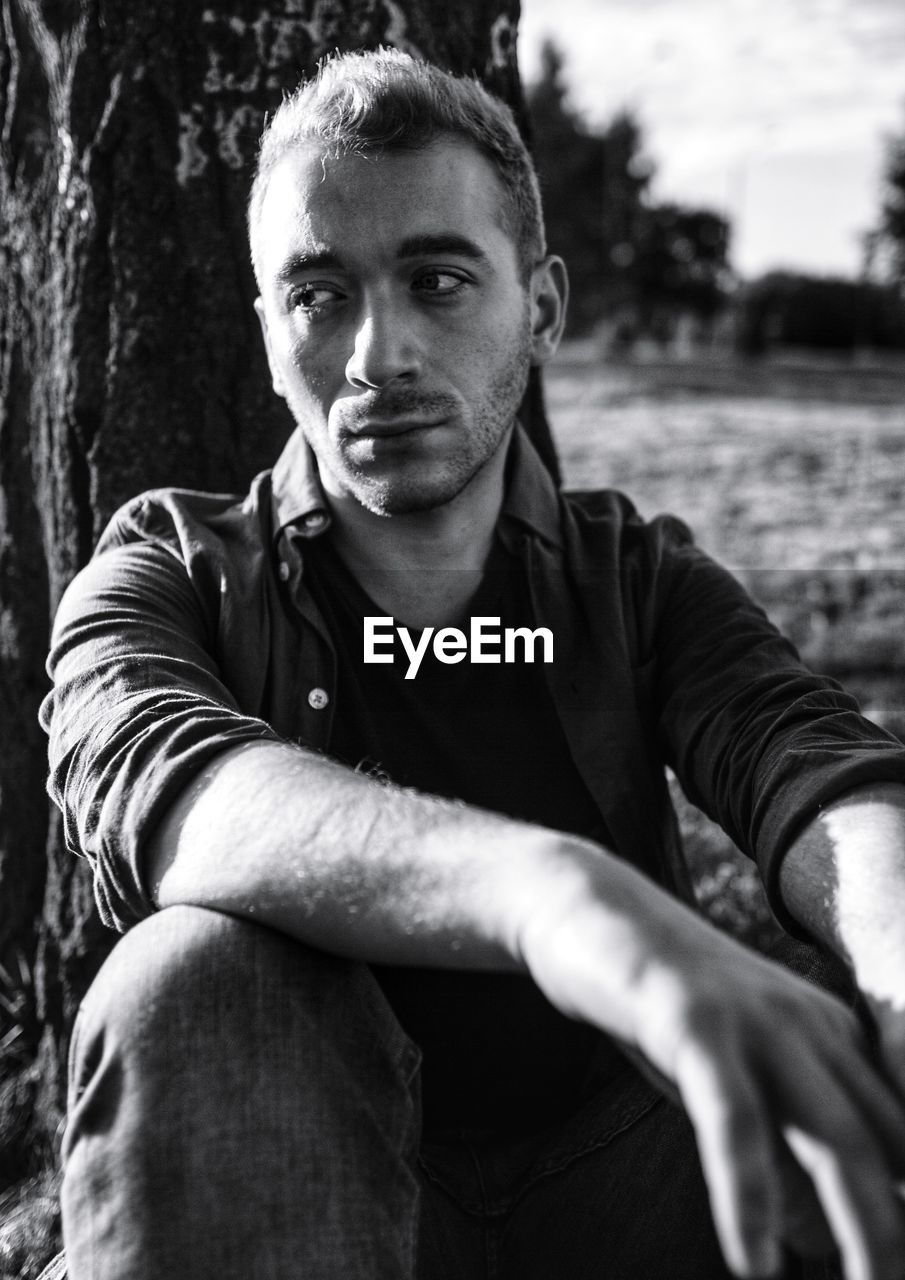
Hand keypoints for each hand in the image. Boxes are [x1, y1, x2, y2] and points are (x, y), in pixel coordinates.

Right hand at [518, 846, 904, 1279]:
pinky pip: (735, 1121)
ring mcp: (756, 1020)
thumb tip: (821, 1241)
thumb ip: (782, 1151)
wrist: (587, 906)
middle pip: (890, 1145)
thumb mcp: (732, 1082)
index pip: (901, 1135)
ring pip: (837, 1140)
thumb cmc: (660, 1008)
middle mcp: (812, 1026)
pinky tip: (752, 1263)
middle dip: (901, 1230)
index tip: (904, 1262)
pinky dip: (750, 1197)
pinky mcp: (693, 1020)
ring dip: (865, 1233)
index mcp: (833, 1036)